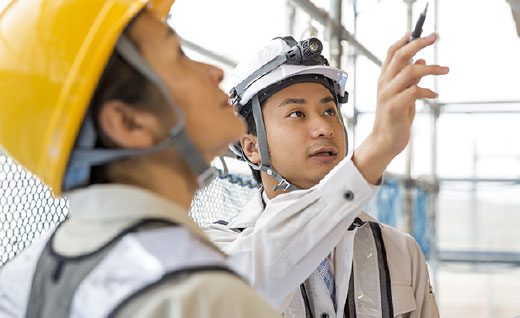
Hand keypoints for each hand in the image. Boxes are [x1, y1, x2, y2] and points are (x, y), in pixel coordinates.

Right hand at [353, 32, 448, 183]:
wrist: (385, 142)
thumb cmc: (395, 119)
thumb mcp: (403, 95)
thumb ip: (410, 79)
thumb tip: (420, 62)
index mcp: (384, 79)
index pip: (392, 52)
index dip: (405, 40)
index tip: (420, 31)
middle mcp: (383, 84)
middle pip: (399, 56)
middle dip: (418, 43)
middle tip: (435, 37)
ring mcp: (387, 95)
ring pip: (409, 71)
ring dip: (430, 68)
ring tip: (445, 69)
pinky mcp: (395, 107)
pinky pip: (414, 92)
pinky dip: (427, 91)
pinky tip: (434, 95)